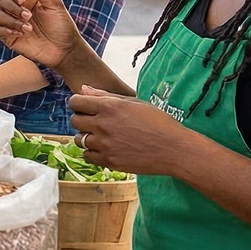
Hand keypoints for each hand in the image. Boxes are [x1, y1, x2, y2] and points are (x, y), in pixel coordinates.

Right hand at [0, 0, 82, 69]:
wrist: (65, 50)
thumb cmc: (62, 26)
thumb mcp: (55, 4)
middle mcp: (17, 8)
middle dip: (12, 7)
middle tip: (29, 16)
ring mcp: (12, 23)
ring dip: (11, 20)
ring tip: (28, 28)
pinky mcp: (8, 37)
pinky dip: (5, 30)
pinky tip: (19, 34)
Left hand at [69, 86, 201, 176]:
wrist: (175, 149)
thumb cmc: (158, 123)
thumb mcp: (134, 103)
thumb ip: (106, 96)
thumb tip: (83, 88)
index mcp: (110, 107)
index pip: (76, 102)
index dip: (78, 104)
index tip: (84, 107)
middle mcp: (103, 124)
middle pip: (75, 121)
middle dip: (81, 120)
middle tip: (94, 123)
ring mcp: (105, 144)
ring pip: (79, 140)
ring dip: (86, 137)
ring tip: (101, 137)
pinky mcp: (109, 161)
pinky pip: (87, 156)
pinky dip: (92, 153)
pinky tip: (105, 149)